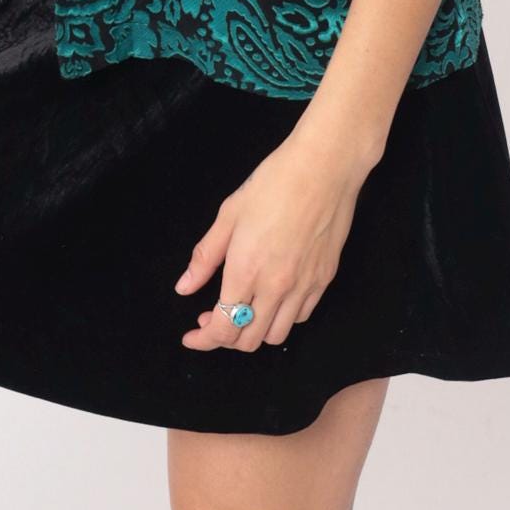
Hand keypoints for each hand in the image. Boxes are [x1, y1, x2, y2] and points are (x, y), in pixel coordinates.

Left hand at [172, 131, 374, 351]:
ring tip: (242, 309)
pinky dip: (281, 319)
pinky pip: (300, 317)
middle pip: (247, 341)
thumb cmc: (274, 183)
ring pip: (276, 337)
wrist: (324, 168)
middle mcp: (276, 287)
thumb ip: (205, 257)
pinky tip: (271, 298)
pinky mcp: (324, 280)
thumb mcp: (228, 214)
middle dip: (224, 338)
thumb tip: (184, 287)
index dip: (203, 340)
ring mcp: (304, 287)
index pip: (223, 328)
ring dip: (254, 332)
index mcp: (246, 271)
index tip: (191, 336)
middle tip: (211, 317)